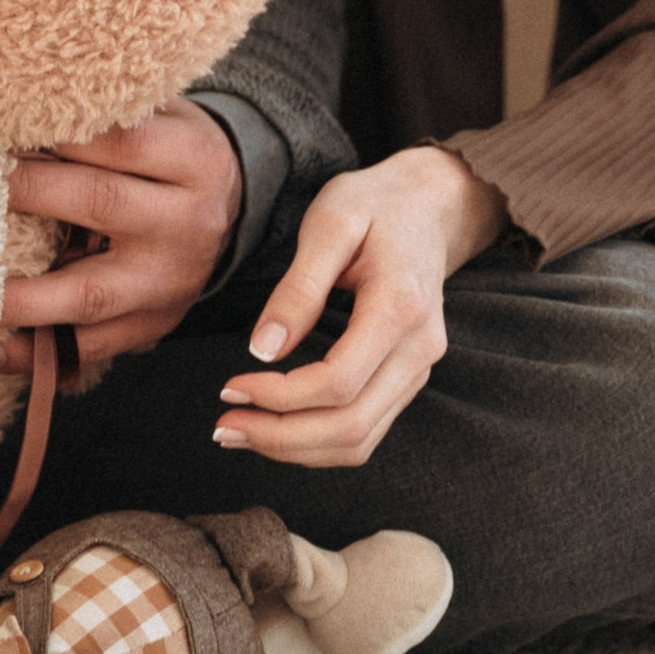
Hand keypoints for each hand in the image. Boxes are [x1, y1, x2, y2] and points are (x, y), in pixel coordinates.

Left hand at [0, 103, 246, 371]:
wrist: (234, 209)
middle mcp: (187, 222)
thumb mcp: (161, 116)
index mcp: (193, 160)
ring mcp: (169, 282)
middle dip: (25, 192)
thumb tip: (14, 111)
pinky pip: (93, 347)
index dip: (55, 132)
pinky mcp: (153, 325)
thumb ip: (105, 115)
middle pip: (99, 203)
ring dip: (20, 294)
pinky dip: (39, 352)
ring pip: (89, 292)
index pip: (119, 140)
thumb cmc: (173, 152)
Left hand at [211, 145, 506, 469]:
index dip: (279, 397)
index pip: (338, 383)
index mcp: (400, 307)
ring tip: (241, 432)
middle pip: (351, 427)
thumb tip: (263, 352)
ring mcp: (419, 369)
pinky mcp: (409, 377)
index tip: (231, 386)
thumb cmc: (375, 205)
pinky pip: (367, 431)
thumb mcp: (329, 224)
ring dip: (296, 448)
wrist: (430, 205)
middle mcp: (419, 349)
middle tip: (224, 427)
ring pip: (360, 441)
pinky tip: (277, 428)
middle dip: (281, 437)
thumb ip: (298, 288)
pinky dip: (318, 442)